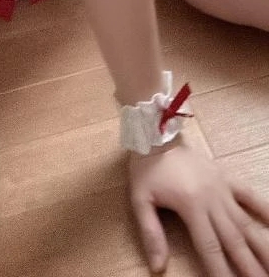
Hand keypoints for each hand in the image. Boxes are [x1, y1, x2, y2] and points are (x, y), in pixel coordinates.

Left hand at [128, 133, 268, 275]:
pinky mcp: (226, 176)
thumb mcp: (140, 200)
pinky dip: (264, 208)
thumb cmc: (147, 169)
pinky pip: (249, 194)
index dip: (221, 271)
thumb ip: (151, 233)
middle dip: (249, 264)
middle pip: (234, 239)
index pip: (210, 247)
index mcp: (191, 206)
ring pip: (245, 221)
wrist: (156, 134)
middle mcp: (212, 198)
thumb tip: (158, 267)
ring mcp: (222, 187)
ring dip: (261, 244)